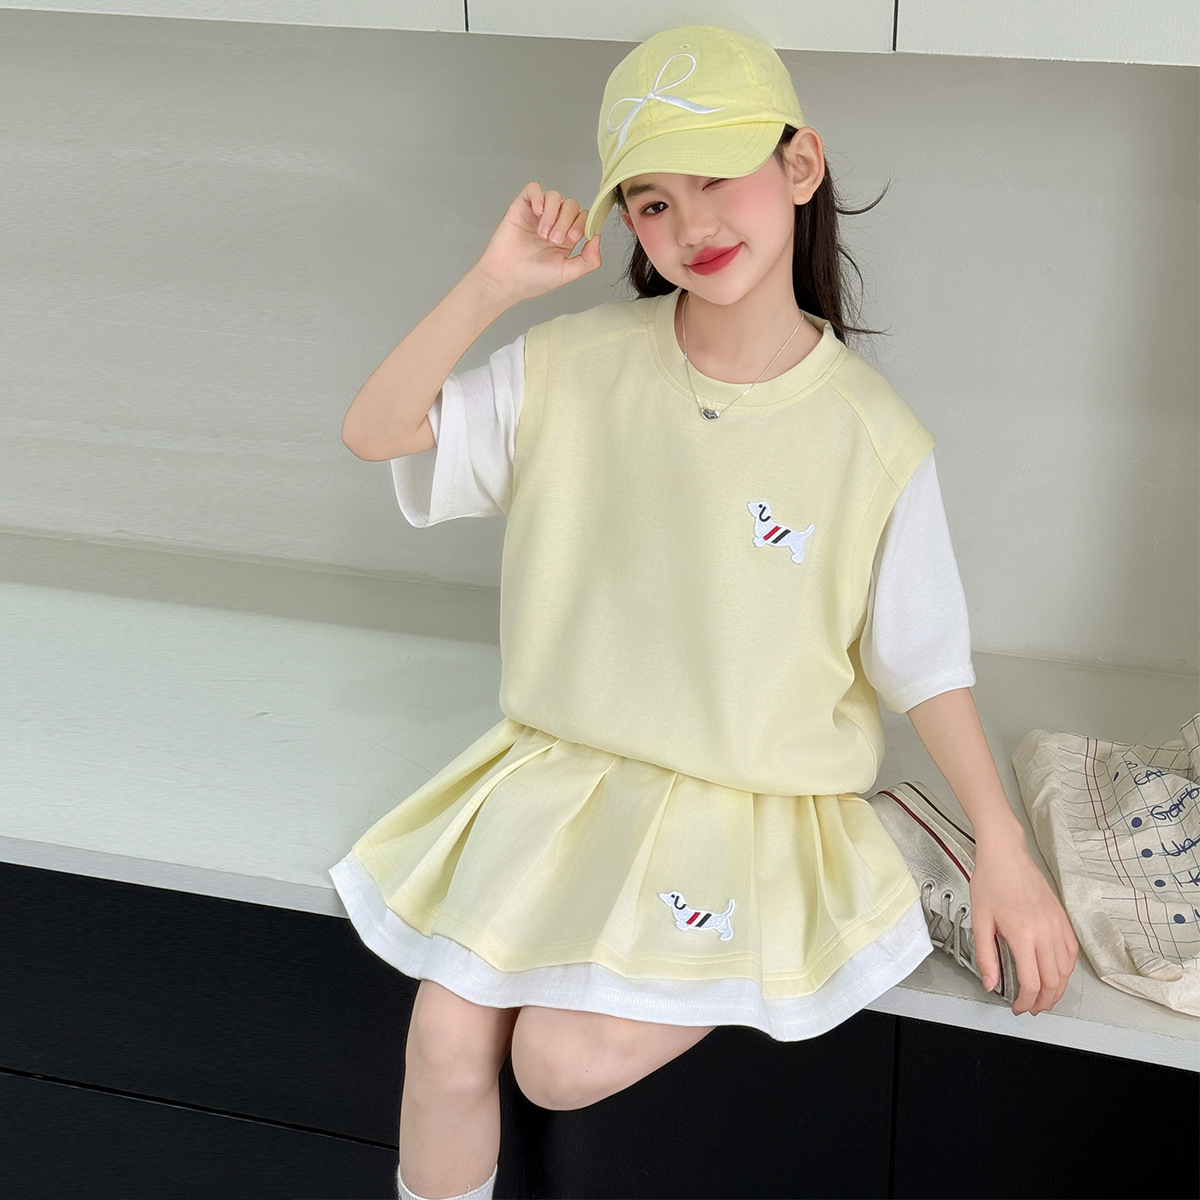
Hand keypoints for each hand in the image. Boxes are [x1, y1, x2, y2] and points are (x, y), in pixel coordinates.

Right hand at [473, 181, 602, 305]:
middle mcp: (553, 224)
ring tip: (542, 234)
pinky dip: (538, 197)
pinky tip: (536, 214)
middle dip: (566, 221)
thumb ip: (589, 260)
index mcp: (566, 238)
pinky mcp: (521, 208)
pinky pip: (534, 188)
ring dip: (552, 214)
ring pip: (555, 196)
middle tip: (554, 240)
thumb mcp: (568, 274)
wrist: (505, 280)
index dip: (581, 224)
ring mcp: (537, 215)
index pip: (583, 217)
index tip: (571, 239)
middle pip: (571, 205)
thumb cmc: (532, 280)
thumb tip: (598, 238)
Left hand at [969, 831, 1078, 1014]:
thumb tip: (990, 983)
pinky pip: (1071, 952)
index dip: (1025, 1001)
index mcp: (1022, 934)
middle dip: (1043, 1002)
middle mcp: (1045, 932)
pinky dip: (1067, 969)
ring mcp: (1057, 925)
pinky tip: (1057, 973)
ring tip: (1044, 997)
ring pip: (1066, 970)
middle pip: (1053, 981)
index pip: (1032, 982)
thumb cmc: (991, 881)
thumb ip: (985, 956)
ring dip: (1057, 990)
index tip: (1018, 1006)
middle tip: (1032, 1008)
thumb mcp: (979, 920)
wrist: (1006, 854)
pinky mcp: (1063, 918)